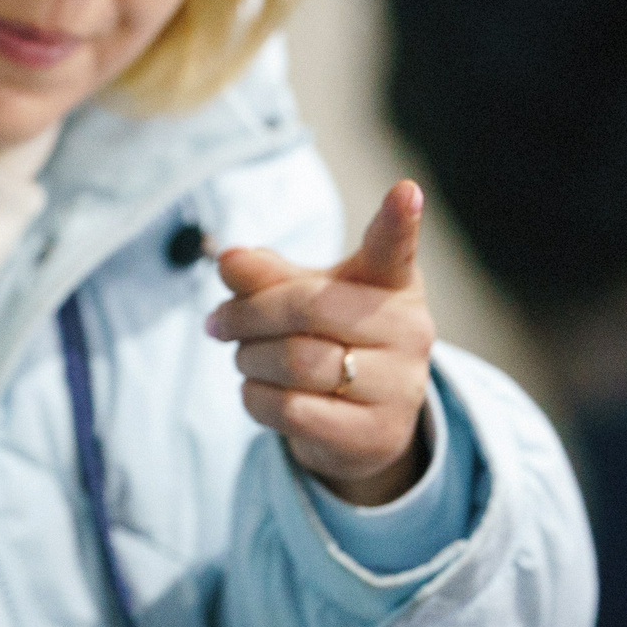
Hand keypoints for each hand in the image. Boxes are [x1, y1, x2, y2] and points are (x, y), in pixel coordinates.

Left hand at [205, 181, 437, 506]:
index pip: (396, 247)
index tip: (406, 191)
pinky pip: (291, 409)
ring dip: (248, 359)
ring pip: (295, 362)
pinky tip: (257, 390)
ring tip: (243, 358)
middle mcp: (410, 330)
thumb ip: (268, 275)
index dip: (400, 219)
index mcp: (393, 282)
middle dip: (246, 314)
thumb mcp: (304, 298)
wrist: (362, 425)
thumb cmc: (331, 341)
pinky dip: (255, 397)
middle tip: (216, 322)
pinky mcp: (376, 435)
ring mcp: (400, 386)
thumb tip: (228, 259)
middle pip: (307, 307)